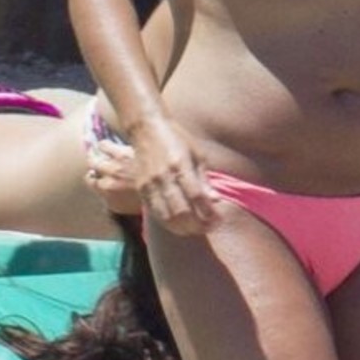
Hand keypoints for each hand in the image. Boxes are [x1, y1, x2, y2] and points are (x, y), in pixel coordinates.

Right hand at [86, 120, 217, 234]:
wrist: (146, 129)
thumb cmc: (177, 138)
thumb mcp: (197, 154)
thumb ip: (204, 179)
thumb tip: (215, 201)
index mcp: (180, 164)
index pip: (197, 197)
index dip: (209, 213)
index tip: (219, 220)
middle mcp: (163, 176)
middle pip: (182, 211)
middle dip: (198, 225)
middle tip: (210, 228)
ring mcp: (150, 184)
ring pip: (167, 217)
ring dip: (184, 229)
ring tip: (197, 230)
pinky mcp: (141, 189)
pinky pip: (155, 213)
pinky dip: (169, 223)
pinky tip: (180, 225)